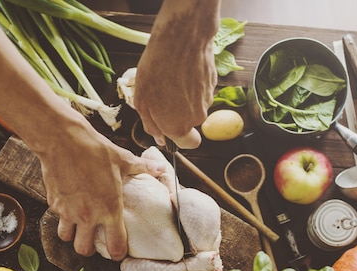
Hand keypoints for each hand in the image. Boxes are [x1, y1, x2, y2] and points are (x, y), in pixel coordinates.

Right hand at [37, 117, 164, 260]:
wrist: (63, 140)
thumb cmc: (95, 150)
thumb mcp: (123, 159)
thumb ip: (142, 168)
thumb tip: (160, 169)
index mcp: (110, 209)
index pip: (115, 246)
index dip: (117, 252)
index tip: (118, 250)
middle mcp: (88, 215)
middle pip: (84, 250)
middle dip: (89, 249)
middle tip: (93, 239)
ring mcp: (68, 211)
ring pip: (67, 239)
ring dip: (73, 235)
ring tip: (78, 225)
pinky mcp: (54, 203)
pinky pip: (57, 218)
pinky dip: (62, 217)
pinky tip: (68, 206)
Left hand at [134, 0, 219, 149]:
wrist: (182, 39)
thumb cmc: (156, 69)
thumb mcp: (142, 101)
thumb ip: (151, 124)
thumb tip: (159, 137)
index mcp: (178, 126)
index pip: (188, 144)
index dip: (178, 138)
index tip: (169, 126)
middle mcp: (197, 118)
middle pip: (190, 122)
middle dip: (178, 113)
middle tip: (162, 94)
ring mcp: (208, 100)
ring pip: (196, 105)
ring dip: (185, 97)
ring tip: (171, 77)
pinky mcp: (214, 84)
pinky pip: (201, 90)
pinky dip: (193, 83)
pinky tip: (182, 69)